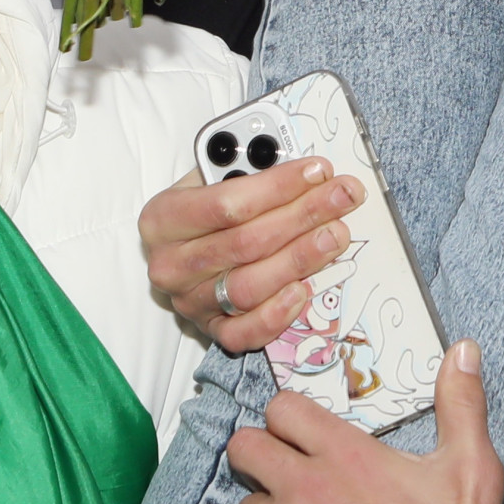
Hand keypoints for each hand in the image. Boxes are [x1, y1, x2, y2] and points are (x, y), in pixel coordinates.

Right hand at [143, 159, 362, 351]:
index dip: (277, 187)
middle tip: (341, 198)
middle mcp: (170, 264)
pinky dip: (275, 315)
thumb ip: (249, 171)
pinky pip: (243, 332)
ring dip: (300, 259)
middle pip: (245, 243)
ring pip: (248, 287)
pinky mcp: (209, 330)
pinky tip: (303, 290)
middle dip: (301, 216)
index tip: (317, 172)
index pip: (225, 203)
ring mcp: (189, 301)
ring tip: (335, 235)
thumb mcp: (211, 179)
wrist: (182, 252)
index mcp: (162, 218)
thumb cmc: (203, 211)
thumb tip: (306, 171)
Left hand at [233, 341, 502, 503]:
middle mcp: (304, 489)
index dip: (290, 417)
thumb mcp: (470, 466)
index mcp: (345, 454)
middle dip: (259, 454)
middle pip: (243, 448)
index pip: (280, 408)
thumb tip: (463, 350)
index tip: (304, 432)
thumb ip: (460, 403)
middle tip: (283, 470)